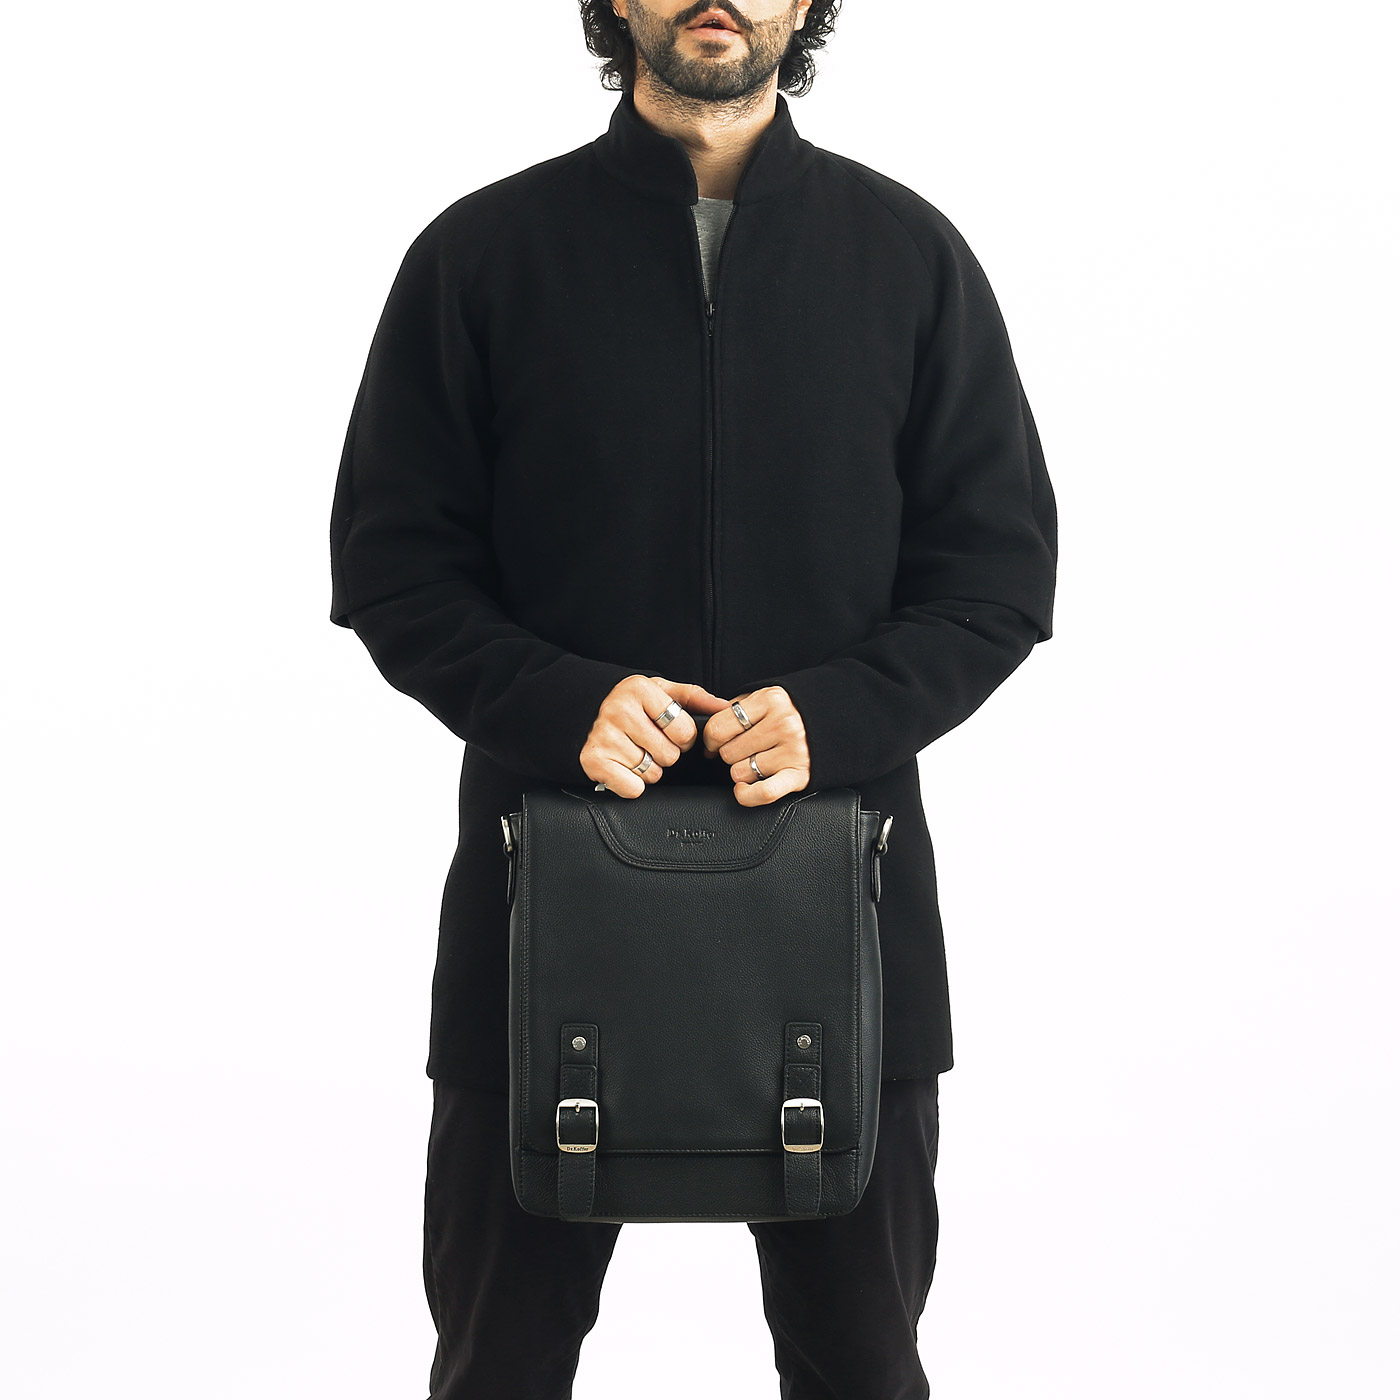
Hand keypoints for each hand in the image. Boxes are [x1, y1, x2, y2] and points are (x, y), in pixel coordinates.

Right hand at [580, 675, 731, 796]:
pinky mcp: (593, 761)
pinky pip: (633, 788)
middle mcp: (619, 711)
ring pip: (652, 773)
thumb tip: (727, 708)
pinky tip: (625, 766)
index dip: (684, 737)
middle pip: (670, 754)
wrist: (586, 712)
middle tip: (651, 742)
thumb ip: (695, 698)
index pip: (684, 730)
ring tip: (637, 752)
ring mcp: (604, 737)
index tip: (671, 732)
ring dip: (650, 768)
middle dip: (666, 753)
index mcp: (640, 690)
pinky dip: (633, 784)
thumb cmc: (631, 704)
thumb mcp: (661, 691)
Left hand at [701, 686, 810, 805]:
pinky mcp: (800, 775)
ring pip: (740, 773)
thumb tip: (709, 735)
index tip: (715, 742)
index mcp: (771, 701)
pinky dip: (748, 795)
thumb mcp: (767, 697)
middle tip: (744, 750)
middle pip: (728, 752)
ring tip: (758, 761)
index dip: (711, 739)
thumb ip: (739, 708)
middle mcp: (783, 725)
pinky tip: (744, 789)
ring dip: (743, 771)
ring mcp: (793, 751)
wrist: (838, 720)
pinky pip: (764, 792)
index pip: (718, 727)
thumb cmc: (794, 712)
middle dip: (730, 753)